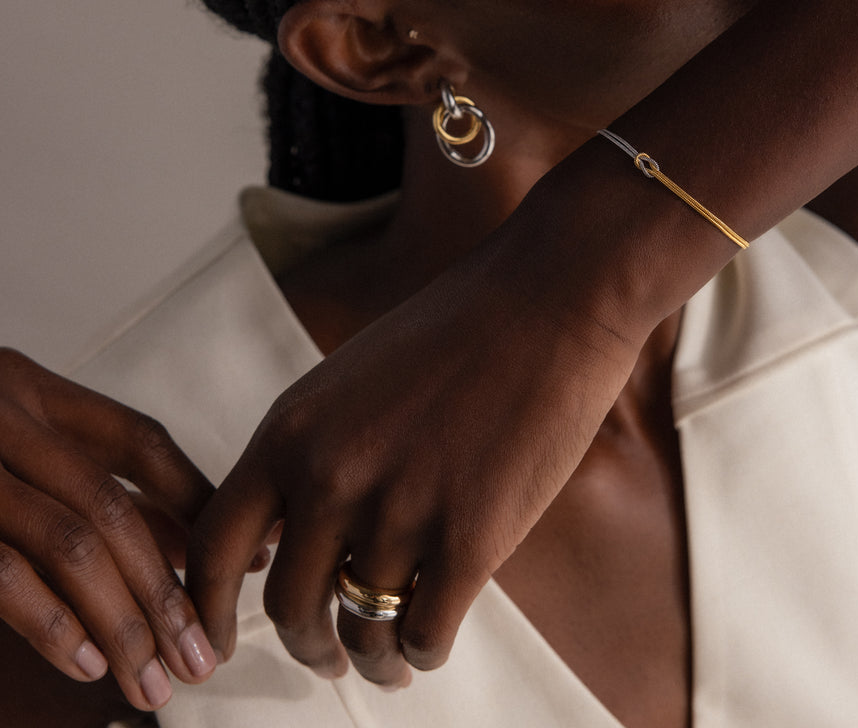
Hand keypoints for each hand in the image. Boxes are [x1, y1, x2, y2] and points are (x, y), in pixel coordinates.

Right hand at [0, 348, 218, 712]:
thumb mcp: (9, 440)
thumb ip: (82, 477)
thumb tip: (183, 541)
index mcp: (27, 387)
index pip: (139, 439)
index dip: (193, 499)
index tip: (237, 557)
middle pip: (112, 502)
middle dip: (165, 585)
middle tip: (201, 654)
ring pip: (70, 539)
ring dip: (122, 616)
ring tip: (155, 680)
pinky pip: (1, 570)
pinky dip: (51, 620)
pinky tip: (90, 660)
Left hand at [187, 213, 645, 688]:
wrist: (546, 300)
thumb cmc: (458, 329)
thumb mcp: (353, 378)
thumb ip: (317, 450)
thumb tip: (306, 533)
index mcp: (291, 430)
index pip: (213, 546)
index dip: (206, 609)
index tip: (218, 644)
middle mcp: (330, 476)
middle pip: (288, 606)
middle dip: (308, 646)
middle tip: (329, 655)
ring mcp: (399, 510)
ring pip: (362, 630)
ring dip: (373, 659)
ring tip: (388, 661)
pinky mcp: (470, 538)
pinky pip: (425, 634)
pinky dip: (421, 652)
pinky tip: (428, 643)